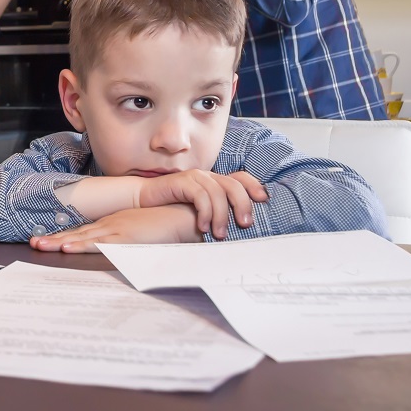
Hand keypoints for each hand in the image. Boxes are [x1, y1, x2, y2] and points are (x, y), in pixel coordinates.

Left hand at [30, 205, 199, 252]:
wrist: (184, 216)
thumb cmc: (166, 225)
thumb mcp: (143, 233)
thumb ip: (131, 241)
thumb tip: (122, 250)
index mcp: (114, 224)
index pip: (84, 232)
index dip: (65, 236)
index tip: (48, 241)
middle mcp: (111, 225)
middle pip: (77, 233)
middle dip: (54, 239)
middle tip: (33, 242)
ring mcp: (116, 230)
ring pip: (82, 237)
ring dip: (60, 242)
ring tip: (40, 245)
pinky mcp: (125, 238)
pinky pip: (99, 243)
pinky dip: (82, 245)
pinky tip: (68, 248)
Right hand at [138, 170, 267, 239]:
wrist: (145, 199)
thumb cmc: (173, 208)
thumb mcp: (200, 211)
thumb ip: (216, 215)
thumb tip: (239, 233)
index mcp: (215, 181)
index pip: (241, 178)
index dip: (255, 186)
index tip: (265, 201)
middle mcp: (208, 176)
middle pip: (235, 185)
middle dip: (243, 205)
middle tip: (245, 225)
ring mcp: (195, 177)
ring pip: (219, 193)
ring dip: (222, 215)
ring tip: (219, 234)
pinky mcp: (182, 181)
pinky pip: (200, 195)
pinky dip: (205, 212)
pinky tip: (202, 227)